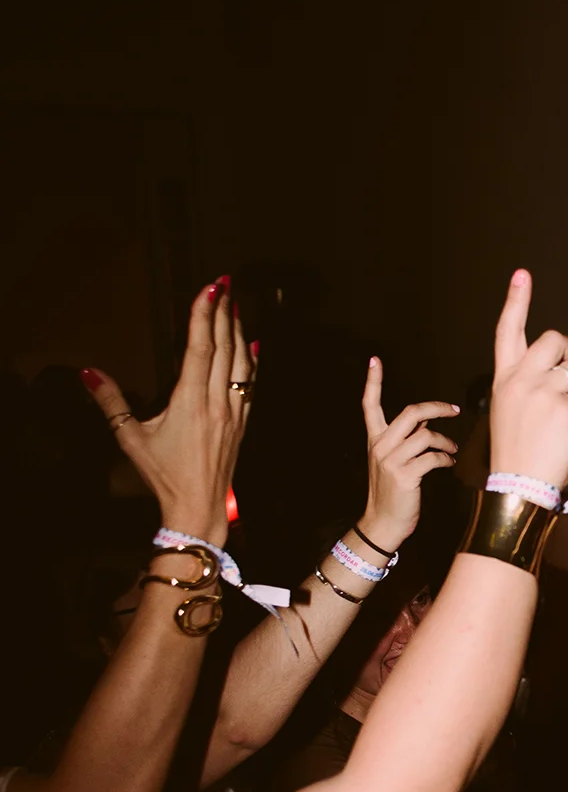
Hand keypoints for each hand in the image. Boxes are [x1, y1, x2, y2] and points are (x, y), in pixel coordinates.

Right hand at [82, 276, 250, 545]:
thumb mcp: (131, 438)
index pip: (200, 348)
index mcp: (190, 401)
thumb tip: (88, 373)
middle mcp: (216, 402)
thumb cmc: (163, 474)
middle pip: (224, 348)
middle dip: (224, 313)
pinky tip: (254, 345)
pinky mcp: (242, 424)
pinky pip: (250, 385)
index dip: (204, 315)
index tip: (209, 288)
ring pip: (241, 363)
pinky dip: (252, 362)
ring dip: (238, 332)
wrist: (198, 508)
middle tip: (224, 284)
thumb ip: (111, 402)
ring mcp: (233, 412)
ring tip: (236, 305)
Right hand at [360, 358, 459, 551]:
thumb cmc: (392, 493)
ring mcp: (391, 461)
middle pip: (410, 413)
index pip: (369, 405)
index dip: (373, 382)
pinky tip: (448, 464)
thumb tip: (426, 423)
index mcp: (375, 440)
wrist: (383, 524)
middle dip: (436, 407)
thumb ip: (405, 440)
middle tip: (454, 410)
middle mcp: (380, 446)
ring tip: (452, 450)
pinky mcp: (405, 476)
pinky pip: (432, 457)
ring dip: (445, 441)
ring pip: (425, 436)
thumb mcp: (392, 462)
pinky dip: (445, 459)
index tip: (375, 361)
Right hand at [488, 270, 567, 490]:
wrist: (520, 484)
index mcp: (504, 378)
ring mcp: (543, 393)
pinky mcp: (566, 409)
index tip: (522, 274)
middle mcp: (521, 379)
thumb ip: (527, 382)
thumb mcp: (509, 408)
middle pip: (555, 338)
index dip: (515, 301)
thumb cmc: (518, 448)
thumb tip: (560, 367)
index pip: (507, 331)